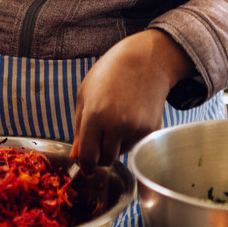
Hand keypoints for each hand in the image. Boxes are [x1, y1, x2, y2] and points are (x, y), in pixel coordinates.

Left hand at [71, 29, 192, 166]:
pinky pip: (135, 145)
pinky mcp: (151, 130)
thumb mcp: (85, 95)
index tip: (85, 166)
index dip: (85, 165)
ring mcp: (136, 129)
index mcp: (95, 116)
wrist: (145, 60)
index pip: (88, 156)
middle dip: (100, 154)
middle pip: (105, 160)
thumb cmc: (110, 73)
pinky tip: (130, 117)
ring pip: (121, 153)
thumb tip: (76, 157)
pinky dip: (130, 139)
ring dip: (116, 145)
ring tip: (118, 118)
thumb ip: (79, 128)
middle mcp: (117, 125)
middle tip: (100, 137)